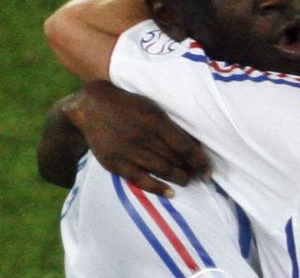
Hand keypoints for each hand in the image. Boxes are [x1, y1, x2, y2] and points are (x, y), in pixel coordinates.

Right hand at [63, 80, 209, 195]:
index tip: (208, 169)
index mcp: (154, 119)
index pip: (183, 144)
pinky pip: (139, 179)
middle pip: (173, 158)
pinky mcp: (115, 162)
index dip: (198, 159)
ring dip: (178, 178)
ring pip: (160, 169)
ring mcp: (127, 150)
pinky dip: (157, 187)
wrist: (91, 108)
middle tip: (200, 176)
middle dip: (190, 169)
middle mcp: (142, 136)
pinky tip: (170, 192)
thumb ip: (169, 126)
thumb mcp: (152, 108)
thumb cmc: (129, 106)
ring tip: (187, 180)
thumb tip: (193, 145)